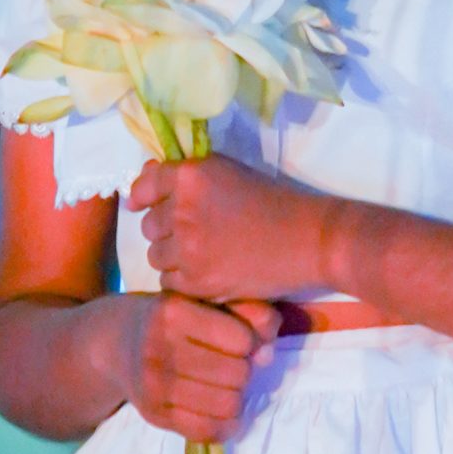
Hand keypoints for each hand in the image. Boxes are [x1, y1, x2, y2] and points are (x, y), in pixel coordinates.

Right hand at [112, 291, 281, 440]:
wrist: (116, 342)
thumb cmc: (173, 318)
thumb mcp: (204, 301)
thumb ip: (247, 312)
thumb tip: (267, 353)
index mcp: (173, 312)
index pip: (241, 339)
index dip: (251, 341)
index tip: (243, 340)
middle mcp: (158, 349)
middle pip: (237, 375)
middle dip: (245, 370)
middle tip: (235, 365)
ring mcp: (153, 386)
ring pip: (227, 405)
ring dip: (237, 398)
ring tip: (228, 386)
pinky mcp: (154, 415)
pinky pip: (206, 431)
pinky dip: (226, 426)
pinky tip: (225, 412)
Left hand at [130, 152, 328, 303]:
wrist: (309, 239)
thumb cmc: (273, 200)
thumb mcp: (228, 172)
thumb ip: (186, 175)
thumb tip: (145, 181)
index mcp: (191, 176)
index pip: (143, 186)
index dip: (144, 197)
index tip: (147, 204)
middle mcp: (182, 210)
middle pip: (149, 226)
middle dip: (167, 229)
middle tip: (197, 231)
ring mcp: (187, 249)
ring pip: (156, 256)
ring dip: (174, 256)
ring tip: (204, 254)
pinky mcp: (197, 282)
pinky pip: (169, 282)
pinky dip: (184, 279)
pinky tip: (209, 271)